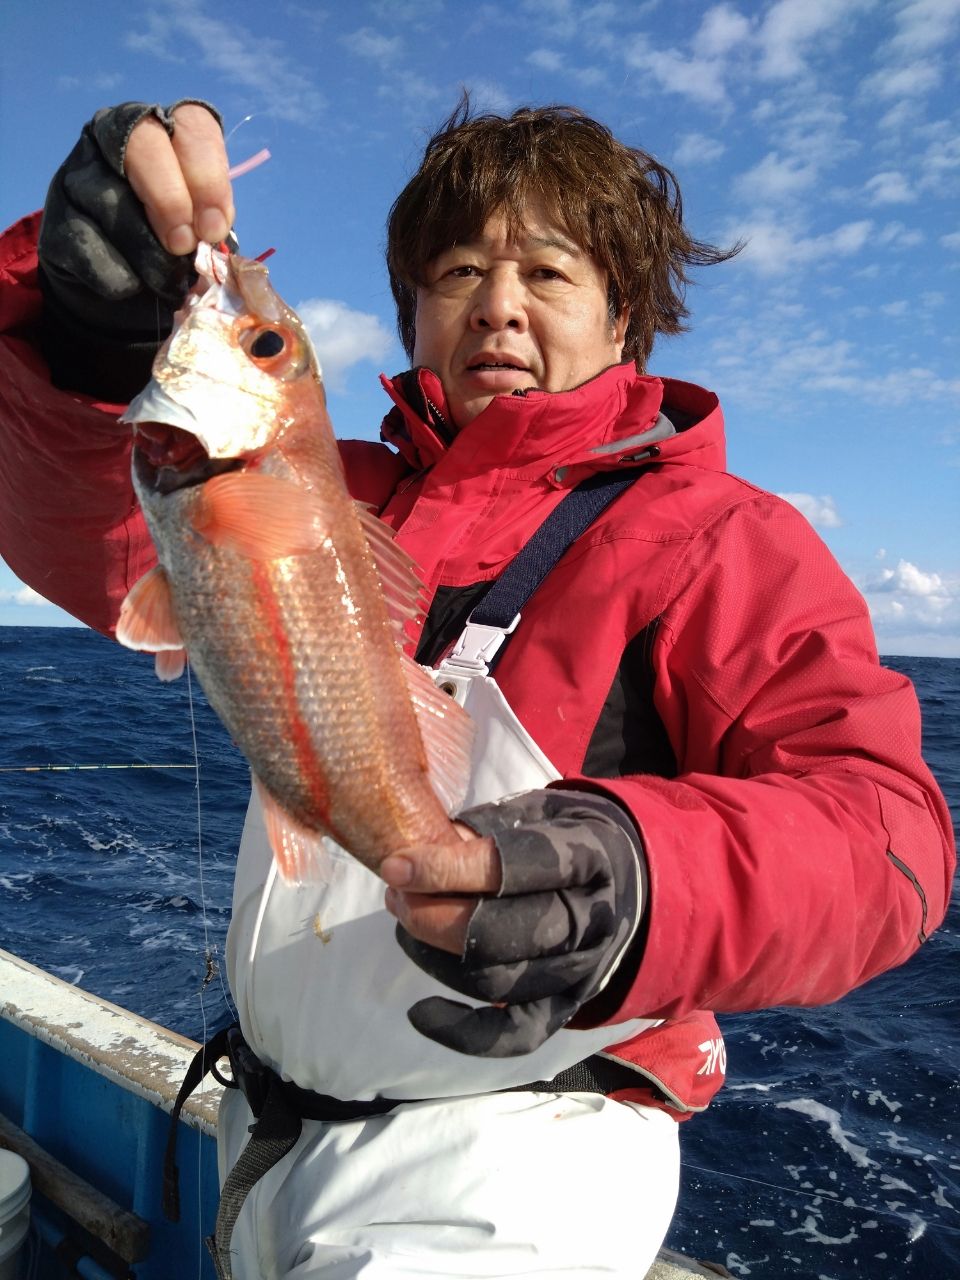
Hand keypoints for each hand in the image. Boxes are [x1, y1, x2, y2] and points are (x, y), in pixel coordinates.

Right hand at [39, 101, 232, 339]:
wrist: (122, 292)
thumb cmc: (171, 247)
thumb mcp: (199, 228)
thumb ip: (208, 221)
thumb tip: (213, 233)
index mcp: (167, 132)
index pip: (192, 125)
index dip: (208, 175)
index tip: (215, 227)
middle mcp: (116, 137)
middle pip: (144, 145)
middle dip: (171, 200)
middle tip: (185, 246)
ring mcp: (79, 172)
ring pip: (114, 202)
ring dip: (148, 253)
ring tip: (166, 280)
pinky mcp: (56, 217)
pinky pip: (89, 244)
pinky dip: (119, 275)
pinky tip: (132, 286)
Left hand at [382, 789, 645, 1057]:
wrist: (637, 884)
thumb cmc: (572, 839)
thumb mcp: (543, 810)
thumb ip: (490, 826)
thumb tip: (426, 846)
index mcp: (588, 857)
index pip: (514, 868)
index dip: (448, 869)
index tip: (396, 864)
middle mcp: (591, 919)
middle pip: (501, 932)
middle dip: (432, 917)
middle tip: (395, 894)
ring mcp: (581, 969)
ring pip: (497, 980)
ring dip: (434, 957)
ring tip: (402, 919)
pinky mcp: (567, 1007)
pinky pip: (514, 1033)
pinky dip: (464, 1032)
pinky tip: (422, 1012)